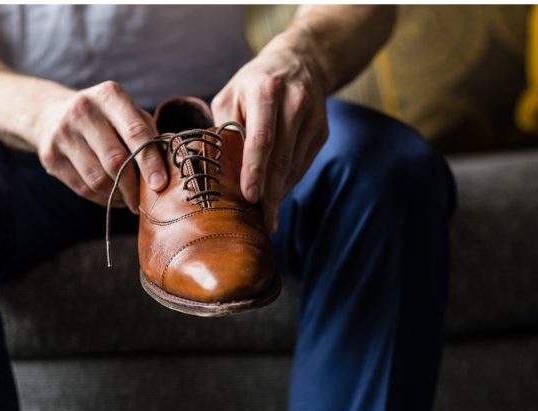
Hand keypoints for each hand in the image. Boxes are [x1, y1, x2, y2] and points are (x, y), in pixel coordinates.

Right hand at [34, 81, 167, 212]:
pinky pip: (82, 188)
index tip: (161, 184)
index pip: (135, 132)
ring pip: (98, 179)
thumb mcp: (126, 112)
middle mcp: (83, 110)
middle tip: (145, 201)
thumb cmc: (105, 117)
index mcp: (109, 95)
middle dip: (134, 186)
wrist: (50, 113)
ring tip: (129, 199)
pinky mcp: (50, 156)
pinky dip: (101, 199)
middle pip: (115, 160)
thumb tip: (168, 170)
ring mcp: (62, 133)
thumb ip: (148, 134)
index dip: (150, 161)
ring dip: (118, 196)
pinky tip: (111, 197)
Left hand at [211, 33, 330, 232]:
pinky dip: (288, 182)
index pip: (261, 138)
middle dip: (270, 194)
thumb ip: (224, 128)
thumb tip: (216, 170)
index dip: (255, 170)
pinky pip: (303, 164)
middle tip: (262, 223)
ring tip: (266, 217)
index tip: (249, 198)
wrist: (302, 61)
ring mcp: (313, 118)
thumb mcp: (231, 95)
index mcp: (266, 91)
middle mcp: (294, 103)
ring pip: (295, 165)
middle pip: (282, 158)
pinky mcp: (322, 131)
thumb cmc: (255, 83)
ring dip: (279, 193)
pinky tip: (276, 196)